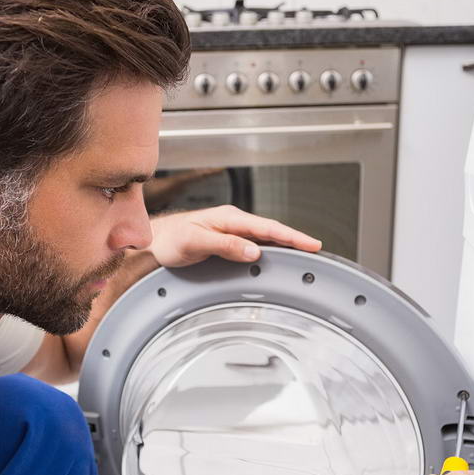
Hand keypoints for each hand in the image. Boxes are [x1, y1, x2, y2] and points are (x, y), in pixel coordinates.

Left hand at [147, 205, 321, 267]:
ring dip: (285, 244)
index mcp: (229, 218)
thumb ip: (225, 246)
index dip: (291, 236)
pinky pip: (256, 243)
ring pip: (266, 237)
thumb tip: (254, 251)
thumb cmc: (171, 239)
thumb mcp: (195, 242)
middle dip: (295, 239)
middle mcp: (234, 222)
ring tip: (305, 253)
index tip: (311, 244)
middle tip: (317, 250)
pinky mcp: (230, 240)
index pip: (267, 227)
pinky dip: (271, 249)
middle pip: (272, 230)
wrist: (156, 240)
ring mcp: (233, 230)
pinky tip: (279, 256)